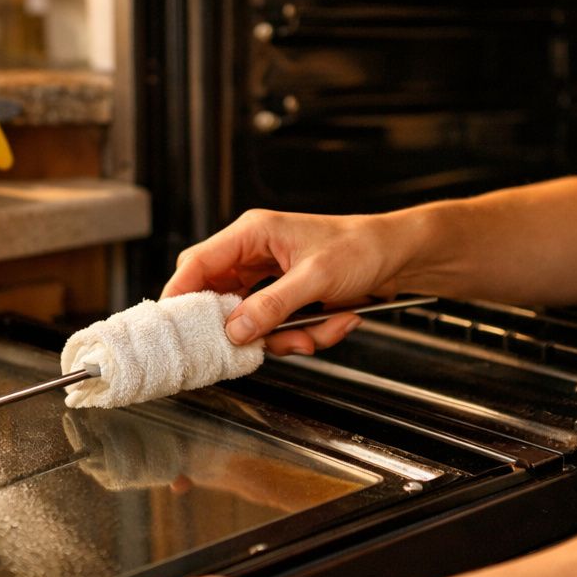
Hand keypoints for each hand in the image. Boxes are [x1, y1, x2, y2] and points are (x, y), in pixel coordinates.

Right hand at [161, 209, 419, 355]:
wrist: (401, 256)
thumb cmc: (362, 247)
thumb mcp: (314, 278)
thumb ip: (272, 305)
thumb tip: (235, 330)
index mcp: (252, 234)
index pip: (198, 263)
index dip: (181, 294)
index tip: (176, 325)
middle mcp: (255, 254)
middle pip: (221, 298)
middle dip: (246, 327)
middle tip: (259, 342)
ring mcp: (270, 277)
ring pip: (253, 320)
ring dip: (283, 336)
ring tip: (316, 332)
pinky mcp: (287, 296)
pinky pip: (279, 326)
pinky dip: (305, 333)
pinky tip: (335, 322)